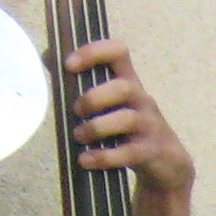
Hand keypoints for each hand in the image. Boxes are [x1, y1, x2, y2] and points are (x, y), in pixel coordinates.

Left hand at [62, 39, 194, 215]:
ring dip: (96, 128)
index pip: (118, 52)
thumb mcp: (111, 103)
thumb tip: (47, 57)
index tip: (69, 65)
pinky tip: (86, 160)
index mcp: (129, 81)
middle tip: (76, 111)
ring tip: (79, 137)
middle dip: (93, 98)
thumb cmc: (129, 129)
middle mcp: (142, 99)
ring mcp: (149, 125)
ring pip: (125, 119)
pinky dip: (103, 156)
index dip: (93, 52)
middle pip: (122, 87)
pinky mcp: (151, 151)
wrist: (167, 164)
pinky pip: (127, 152)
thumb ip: (83, 83)